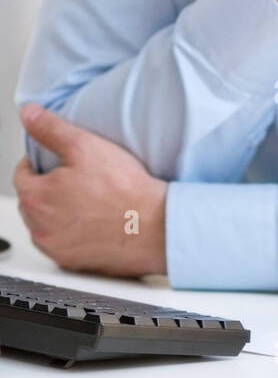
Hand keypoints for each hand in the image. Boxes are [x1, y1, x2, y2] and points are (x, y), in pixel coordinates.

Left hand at [15, 104, 166, 276]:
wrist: (154, 227)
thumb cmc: (124, 189)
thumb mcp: (85, 146)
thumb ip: (51, 129)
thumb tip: (29, 114)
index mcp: (35, 198)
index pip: (22, 174)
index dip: (39, 162)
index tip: (59, 160)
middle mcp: (39, 228)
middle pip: (33, 200)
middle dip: (48, 188)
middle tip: (78, 179)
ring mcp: (56, 249)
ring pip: (46, 224)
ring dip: (57, 212)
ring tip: (87, 200)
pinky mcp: (73, 263)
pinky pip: (62, 244)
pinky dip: (72, 233)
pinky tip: (94, 222)